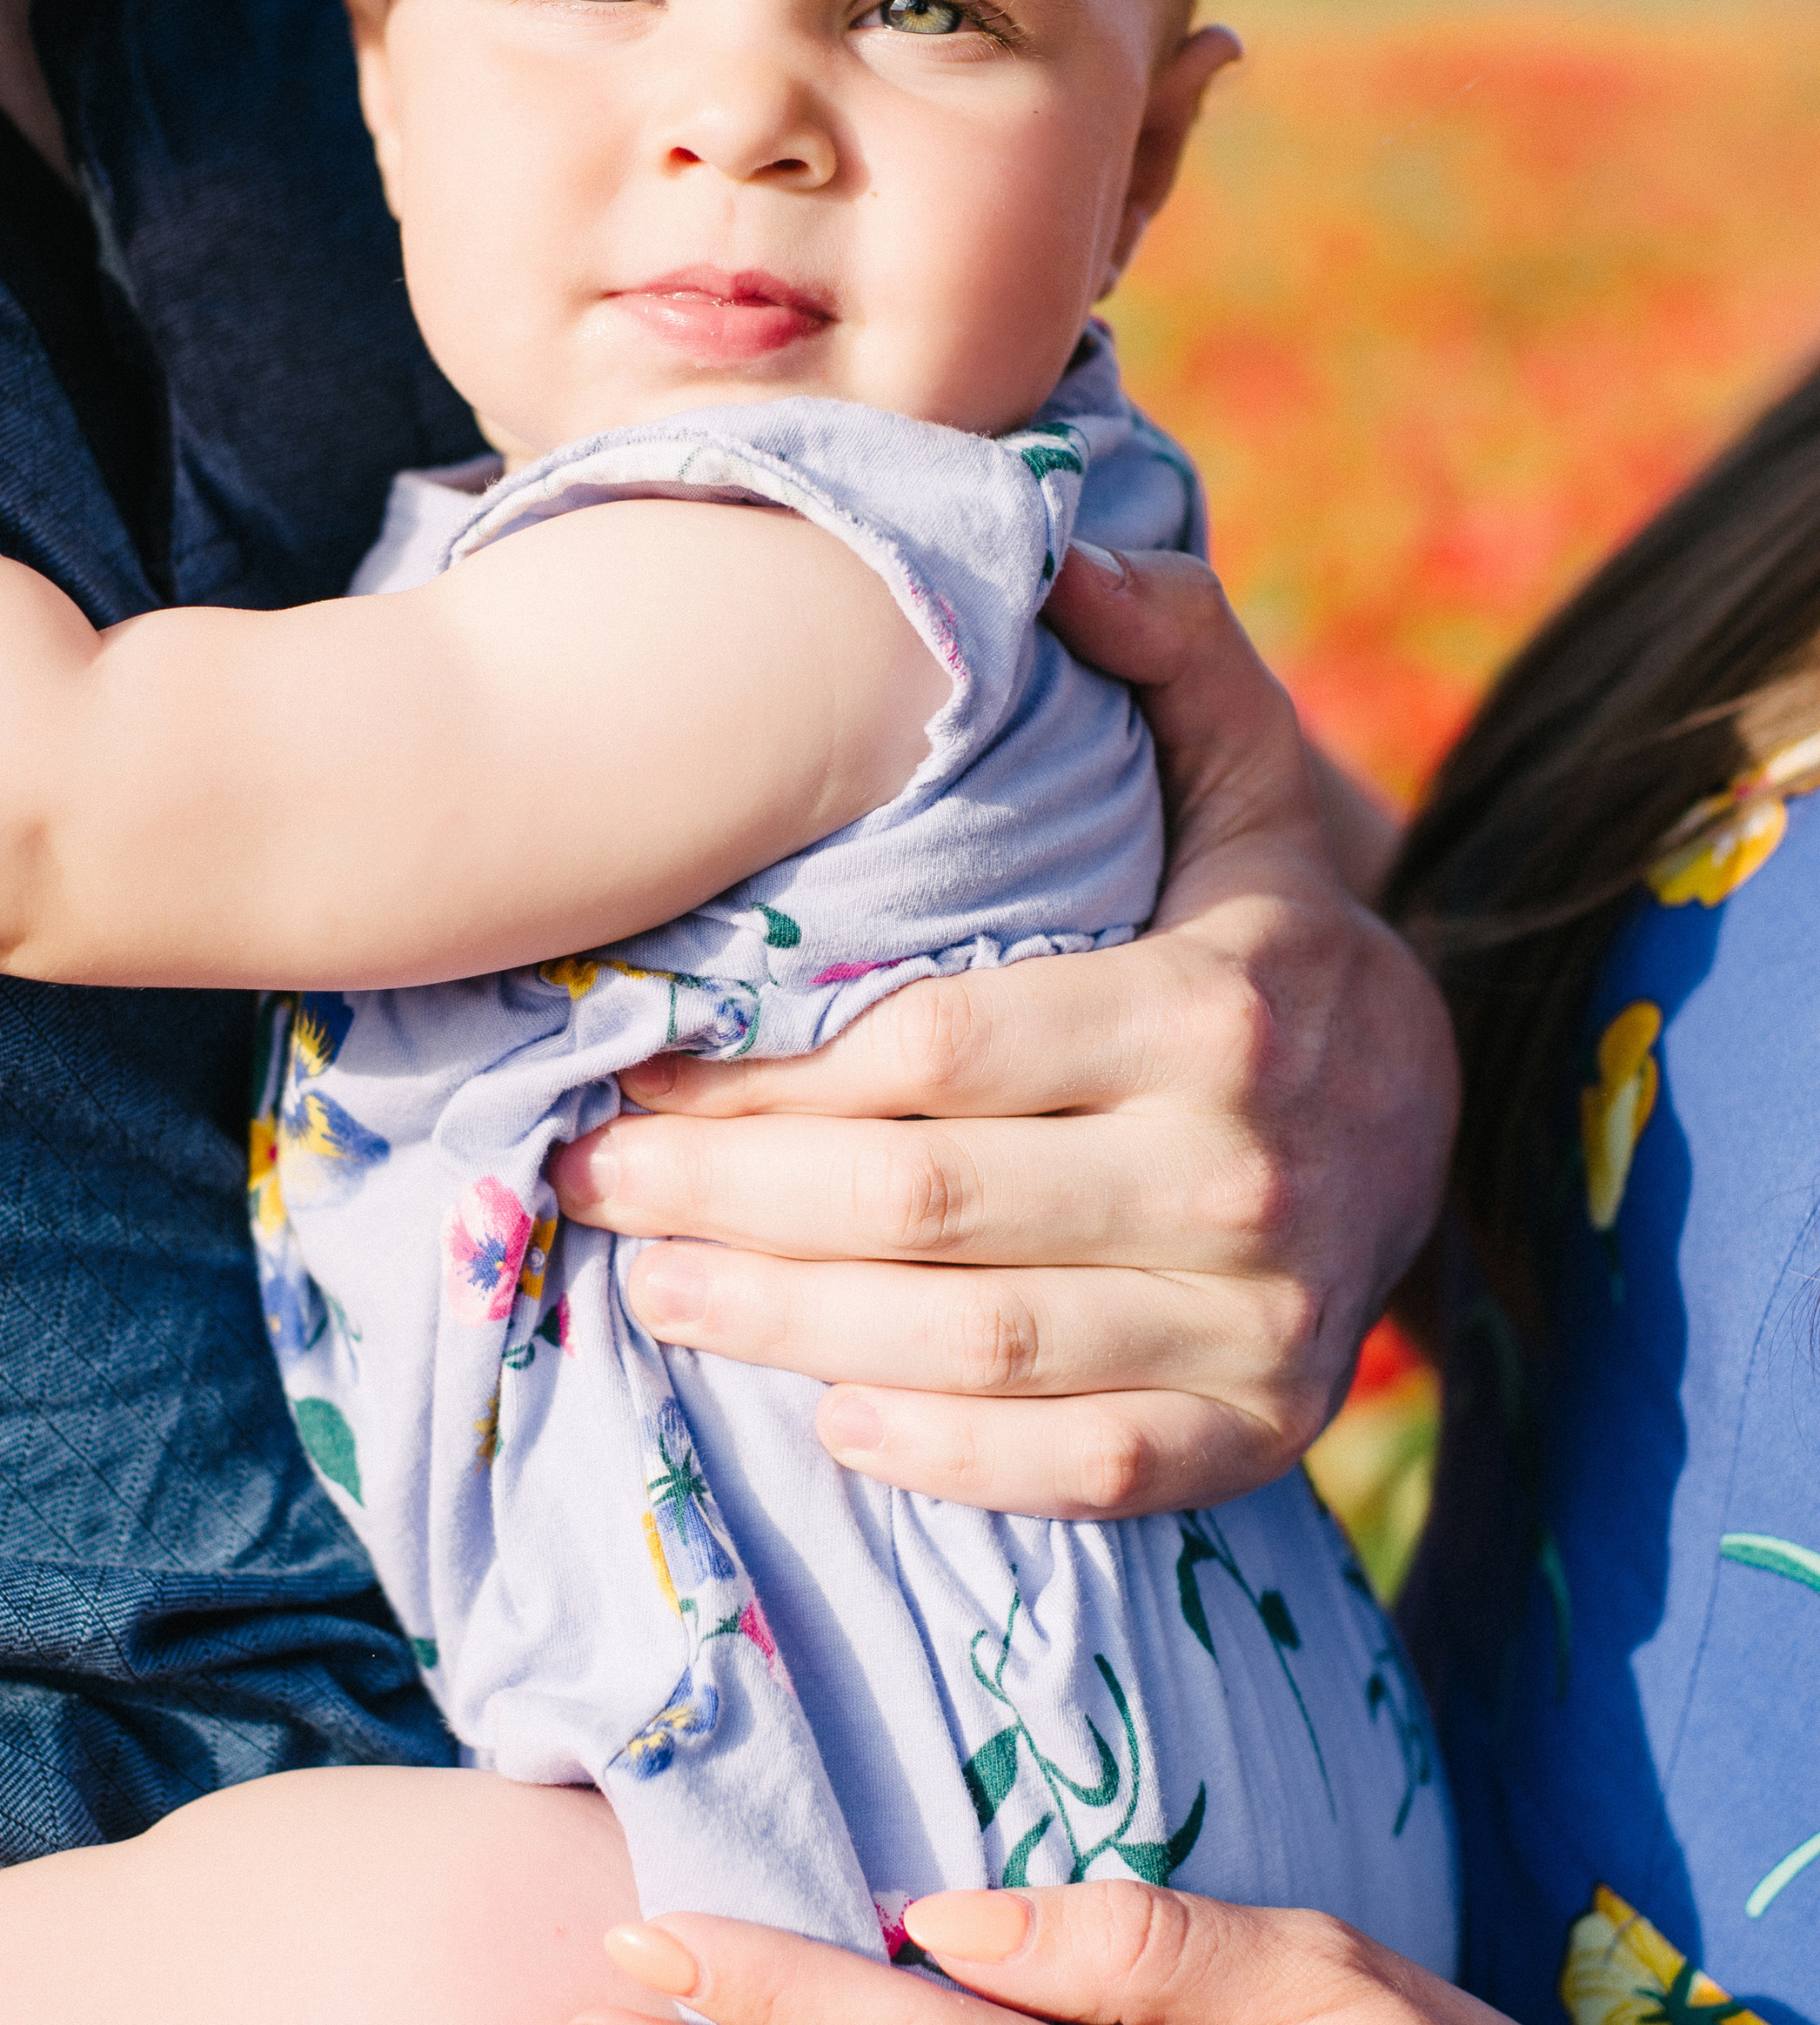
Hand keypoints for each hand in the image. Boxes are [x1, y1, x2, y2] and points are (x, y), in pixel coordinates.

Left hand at [551, 544, 1456, 1516]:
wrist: (1433, 1122)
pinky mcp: (1256, 1432)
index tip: (634, 1061)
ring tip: (651, 1291)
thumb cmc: (1266, 943)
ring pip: (972, 1344)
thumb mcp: (1244, 784)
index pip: (932, 1053)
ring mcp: (1256, 1320)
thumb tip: (1062, 557)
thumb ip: (1170, 659)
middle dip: (724, 1199)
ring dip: (781, 1327)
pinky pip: (1074, 1466)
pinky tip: (823, 1415)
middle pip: (920, 1205)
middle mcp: (1240, 1174)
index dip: (758, 1072)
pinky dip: (937, 1452)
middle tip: (591, 1182)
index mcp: (1216, 1007)